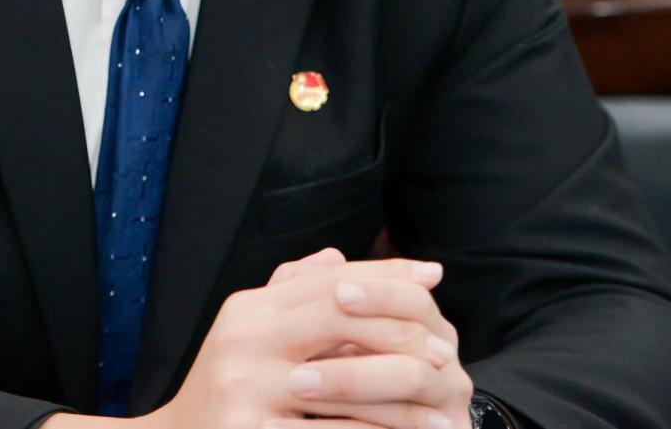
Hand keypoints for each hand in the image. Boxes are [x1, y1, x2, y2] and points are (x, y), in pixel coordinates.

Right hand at [137, 248, 461, 428]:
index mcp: (248, 310)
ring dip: (401, 402)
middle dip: (399, 334)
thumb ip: (293, 295)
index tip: (433, 277)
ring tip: (439, 415)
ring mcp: (244, 388)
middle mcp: (242, 340)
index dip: (385, 275)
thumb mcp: (253, 336)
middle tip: (444, 355)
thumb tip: (338, 259)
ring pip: (344, 384)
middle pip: (339, 316)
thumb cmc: (226, 392)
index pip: (328, 280)